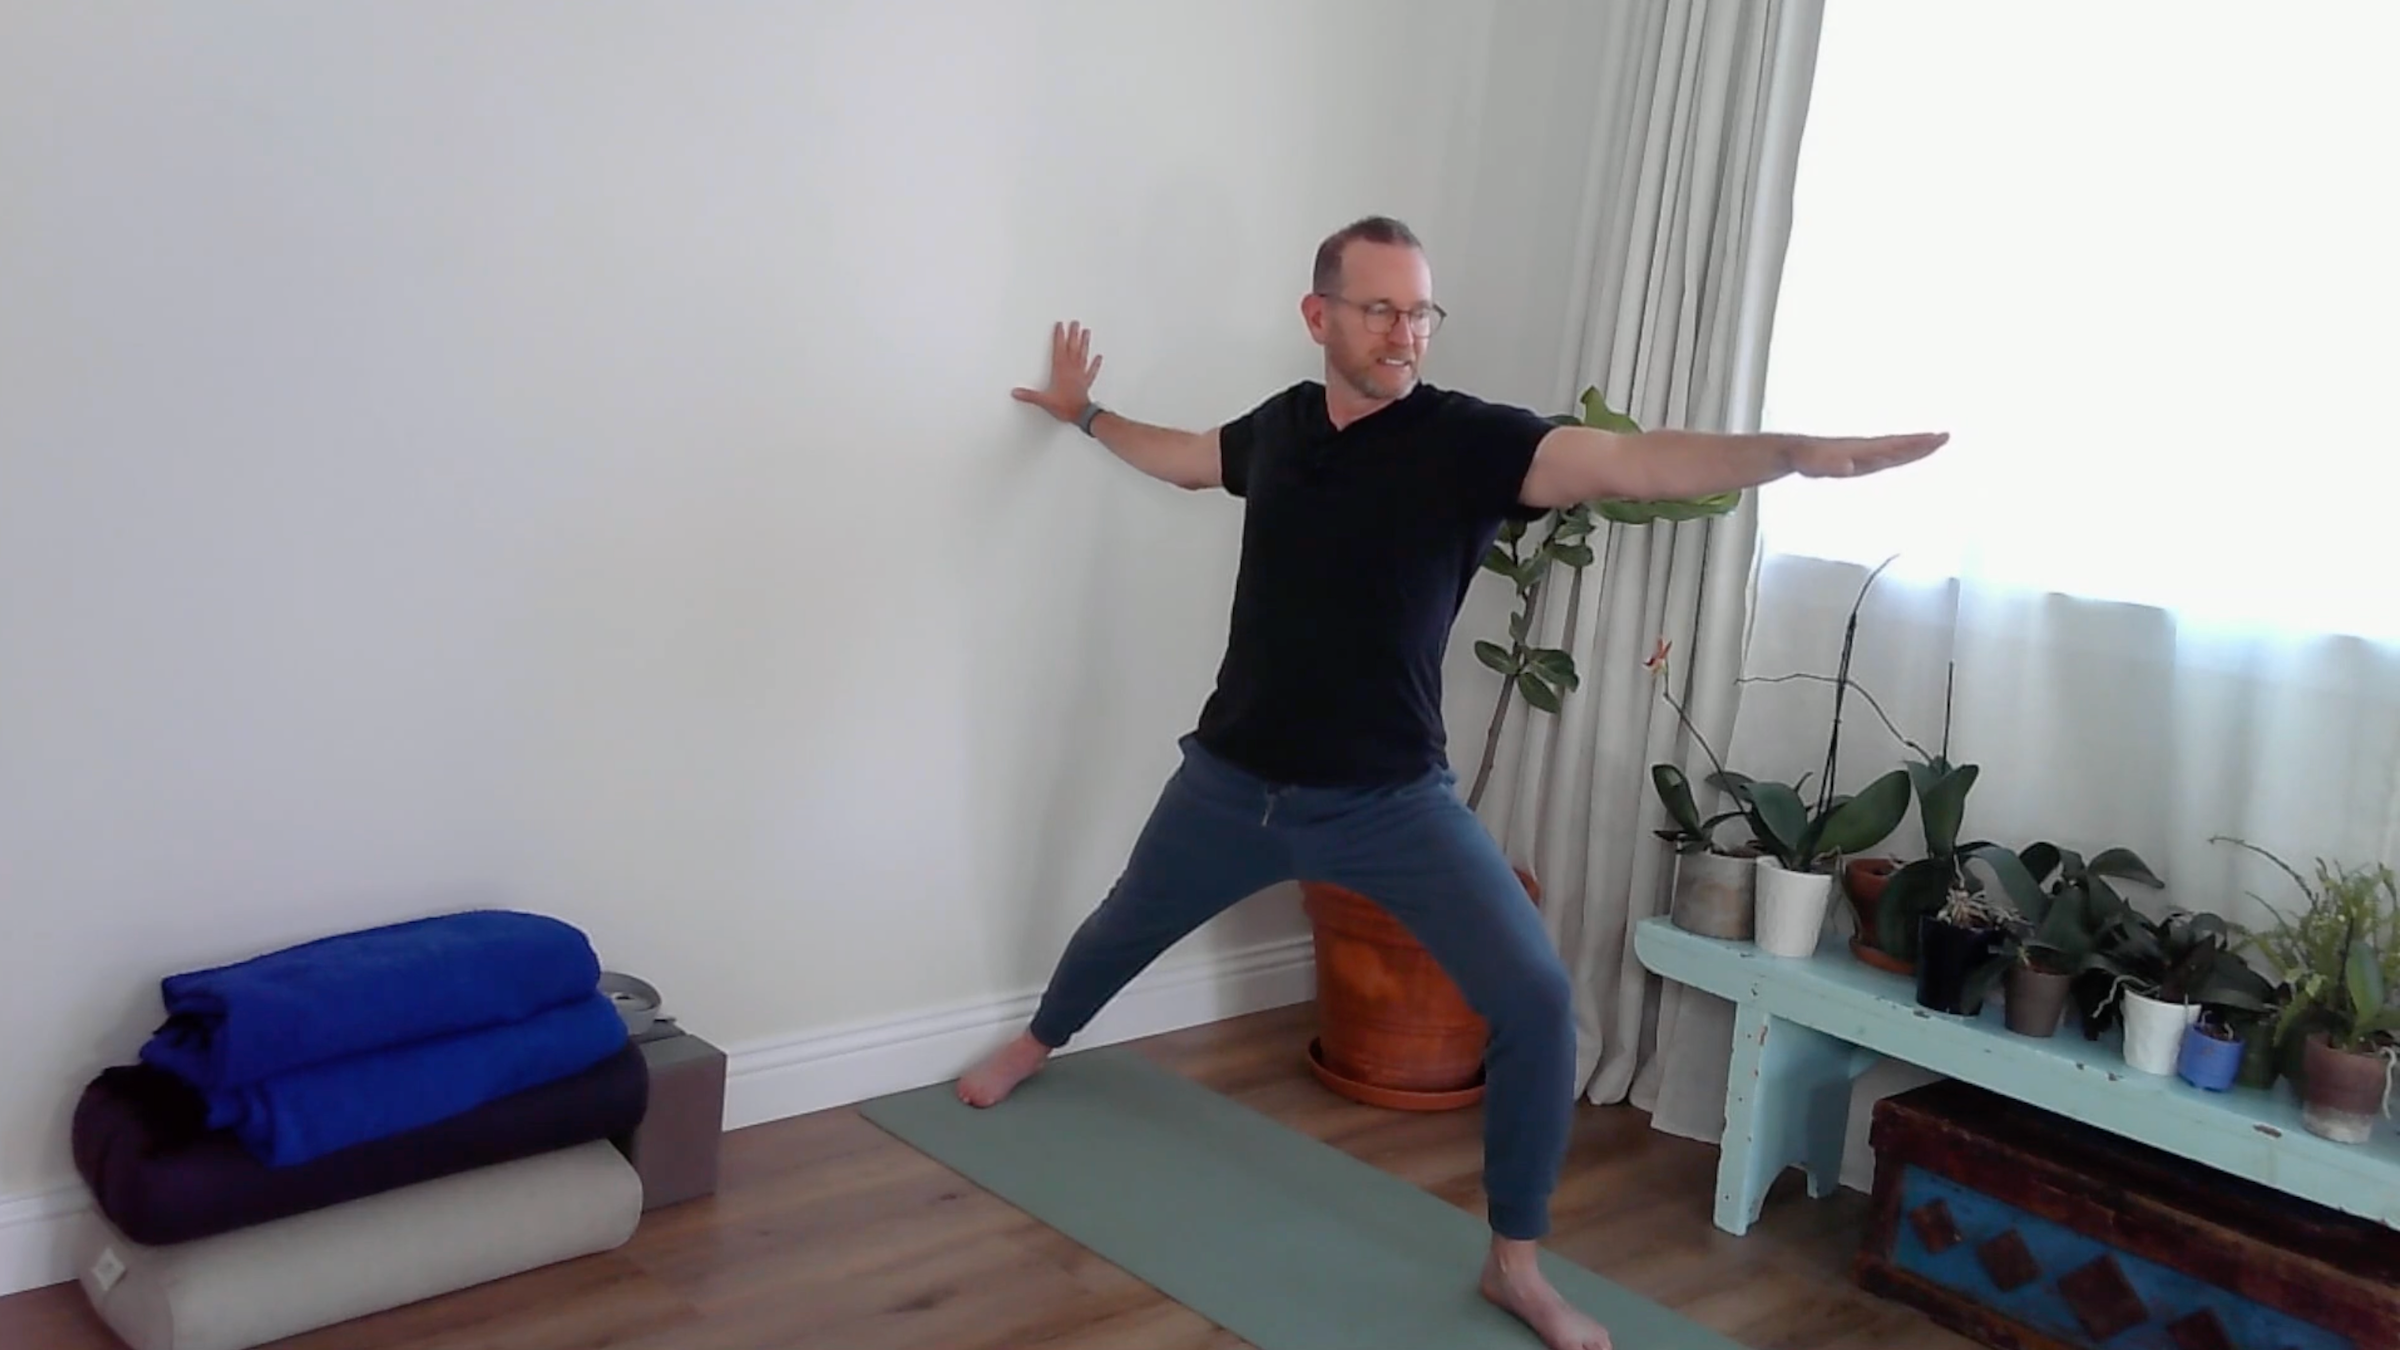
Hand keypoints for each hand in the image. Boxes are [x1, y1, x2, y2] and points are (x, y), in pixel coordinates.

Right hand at [1010, 320, 1101, 422]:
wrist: (1081, 415)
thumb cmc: (1065, 406)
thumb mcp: (1044, 401)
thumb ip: (1030, 395)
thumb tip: (1016, 392)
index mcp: (1061, 371)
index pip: (1059, 349)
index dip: (1059, 336)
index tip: (1060, 325)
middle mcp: (1072, 370)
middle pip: (1073, 348)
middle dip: (1073, 335)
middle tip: (1076, 323)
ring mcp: (1080, 375)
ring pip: (1083, 355)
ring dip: (1084, 343)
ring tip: (1086, 332)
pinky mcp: (1086, 383)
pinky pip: (1091, 371)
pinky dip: (1095, 364)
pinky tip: (1099, 357)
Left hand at [1789, 432, 1948, 478]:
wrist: (1795, 452)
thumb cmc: (1804, 458)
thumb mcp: (1815, 464)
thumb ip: (1831, 465)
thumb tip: (1849, 467)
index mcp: (1860, 451)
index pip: (1893, 447)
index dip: (1914, 444)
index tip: (1933, 438)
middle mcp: (1866, 451)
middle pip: (1900, 447)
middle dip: (1923, 443)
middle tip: (1945, 436)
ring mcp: (1864, 455)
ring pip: (1896, 451)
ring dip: (1916, 447)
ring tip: (1937, 441)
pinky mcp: (1861, 461)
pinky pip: (1887, 457)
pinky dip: (1903, 454)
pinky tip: (1911, 455)